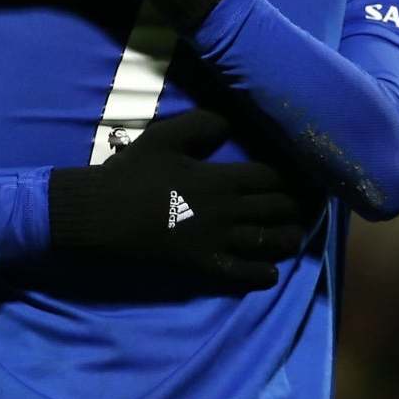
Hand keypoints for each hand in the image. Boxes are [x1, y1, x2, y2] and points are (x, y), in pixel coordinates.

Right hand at [46, 110, 317, 291]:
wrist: (103, 214)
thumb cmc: (132, 174)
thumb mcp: (164, 137)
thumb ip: (201, 125)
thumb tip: (230, 124)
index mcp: (222, 178)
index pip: (274, 178)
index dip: (290, 178)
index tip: (295, 179)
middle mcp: (229, 210)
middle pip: (281, 209)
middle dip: (294, 207)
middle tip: (295, 207)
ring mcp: (220, 241)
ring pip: (273, 242)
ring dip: (288, 238)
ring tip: (289, 235)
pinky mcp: (207, 266)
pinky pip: (249, 275)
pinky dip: (266, 272)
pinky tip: (268, 269)